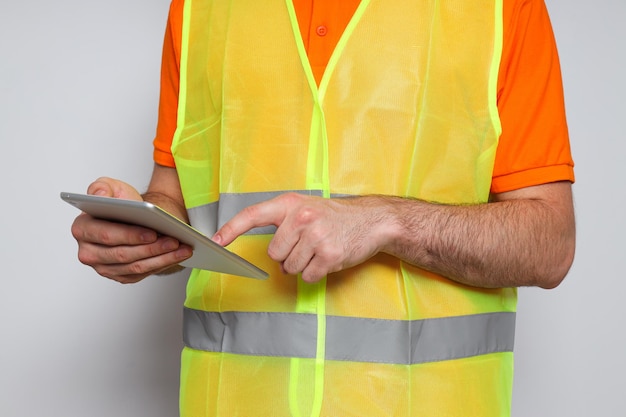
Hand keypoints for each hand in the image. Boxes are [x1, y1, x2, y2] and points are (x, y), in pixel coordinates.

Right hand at [70, 177, 191, 283]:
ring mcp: (103, 267)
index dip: (131, 235)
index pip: (106, 235)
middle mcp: (88, 252)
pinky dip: (163, 264)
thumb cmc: (121, 203)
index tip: (153, 233)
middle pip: (123, 254)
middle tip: (174, 241)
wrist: (132, 217)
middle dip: (151, 248)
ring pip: (135, 266)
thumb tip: (99, 195)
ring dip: (162, 258)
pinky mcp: (119, 275)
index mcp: (82, 229)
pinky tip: (178, 255)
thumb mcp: (111, 187)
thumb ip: (102, 187)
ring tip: (182, 248)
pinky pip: (143, 273)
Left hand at [213, 193, 389, 282]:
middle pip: (275, 254)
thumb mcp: (305, 207)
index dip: (231, 229)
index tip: (215, 241)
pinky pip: (308, 276)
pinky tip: (328, 259)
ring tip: (319, 250)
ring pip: (290, 268)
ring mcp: (315, 236)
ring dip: (303, 266)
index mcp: (290, 204)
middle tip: (306, 246)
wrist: (371, 220)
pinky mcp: (329, 254)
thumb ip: (283, 221)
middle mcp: (300, 217)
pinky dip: (316, 273)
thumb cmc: (334, 217)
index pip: (252, 215)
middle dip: (288, 256)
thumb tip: (266, 250)